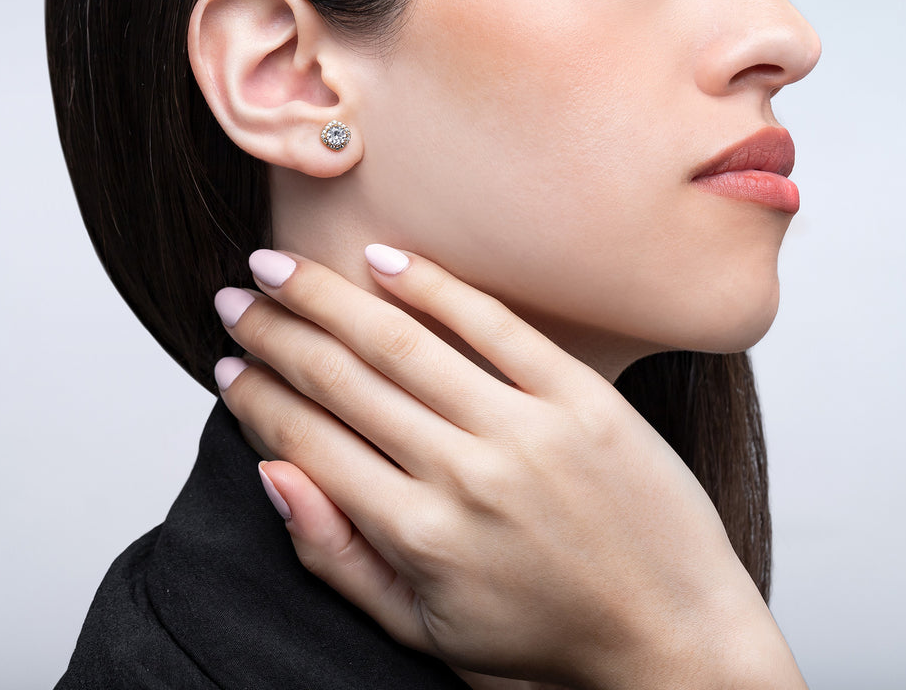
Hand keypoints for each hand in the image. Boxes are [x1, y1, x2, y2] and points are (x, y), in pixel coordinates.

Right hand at [212, 246, 803, 689]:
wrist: (680, 641)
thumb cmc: (550, 647)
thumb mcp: (427, 633)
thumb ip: (341, 558)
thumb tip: (274, 475)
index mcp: (419, 538)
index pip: (308, 441)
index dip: (256, 395)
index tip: (225, 361)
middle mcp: (464, 475)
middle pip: (342, 379)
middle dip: (275, 332)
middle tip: (234, 297)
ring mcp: (526, 429)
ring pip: (401, 343)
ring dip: (327, 297)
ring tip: (280, 267)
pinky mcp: (580, 396)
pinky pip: (493, 324)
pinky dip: (432, 285)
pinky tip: (383, 258)